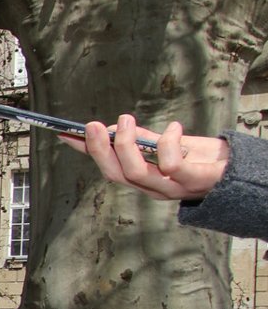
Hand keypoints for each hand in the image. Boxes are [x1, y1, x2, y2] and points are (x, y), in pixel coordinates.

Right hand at [68, 115, 228, 201]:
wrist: (243, 172)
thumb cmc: (205, 159)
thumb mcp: (171, 146)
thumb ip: (145, 140)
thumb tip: (116, 127)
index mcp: (145, 180)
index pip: (107, 167)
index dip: (86, 152)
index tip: (66, 134)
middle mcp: (153, 188)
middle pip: (115, 174)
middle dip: (99, 149)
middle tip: (92, 125)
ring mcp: (172, 188)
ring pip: (135, 173)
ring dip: (125, 144)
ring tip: (126, 119)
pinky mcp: (192, 181)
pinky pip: (170, 165)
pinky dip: (167, 142)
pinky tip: (174, 128)